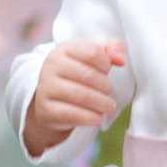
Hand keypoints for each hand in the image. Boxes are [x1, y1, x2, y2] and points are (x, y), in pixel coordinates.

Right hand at [23, 39, 126, 156]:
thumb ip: (112, 49)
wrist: (50, 102)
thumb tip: (120, 59)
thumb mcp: (92, 58)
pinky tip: (98, 117)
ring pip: (82, 96)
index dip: (106, 64)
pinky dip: (91, 117)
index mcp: (64, 49)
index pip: (94, 52)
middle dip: (106, 87)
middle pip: (90, 75)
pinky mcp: (46, 108)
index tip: (106, 72)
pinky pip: (73, 114)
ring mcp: (47, 86)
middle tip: (109, 94)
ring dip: (102, 103)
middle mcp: (52, 65)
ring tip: (109, 107)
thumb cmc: (77, 76)